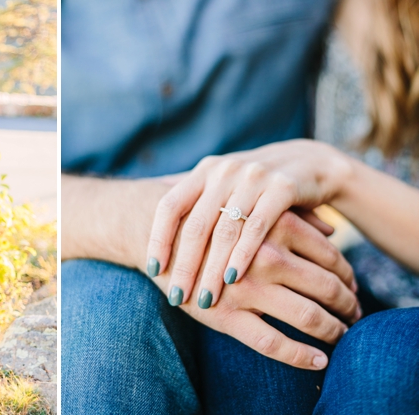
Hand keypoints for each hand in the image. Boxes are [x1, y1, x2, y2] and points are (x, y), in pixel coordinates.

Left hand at [147, 139, 351, 307]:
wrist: (313, 163)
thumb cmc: (257, 184)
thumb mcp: (223, 183)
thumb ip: (192, 197)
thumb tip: (148, 214)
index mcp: (205, 171)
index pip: (170, 206)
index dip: (158, 238)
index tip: (153, 270)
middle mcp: (224, 171)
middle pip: (195, 224)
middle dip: (184, 265)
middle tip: (176, 296)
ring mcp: (253, 177)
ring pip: (225, 230)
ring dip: (213, 268)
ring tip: (204, 299)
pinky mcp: (282, 188)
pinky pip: (258, 227)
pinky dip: (243, 255)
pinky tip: (234, 279)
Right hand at [150, 210, 360, 369]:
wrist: (151, 231)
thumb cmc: (207, 217)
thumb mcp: (247, 207)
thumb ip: (291, 214)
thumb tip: (333, 230)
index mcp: (273, 225)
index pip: (329, 256)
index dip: (348, 275)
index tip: (354, 286)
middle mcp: (264, 256)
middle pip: (326, 287)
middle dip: (348, 304)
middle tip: (356, 313)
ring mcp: (244, 288)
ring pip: (307, 316)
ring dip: (334, 330)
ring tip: (343, 335)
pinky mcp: (223, 315)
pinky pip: (272, 343)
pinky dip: (302, 356)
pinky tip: (318, 360)